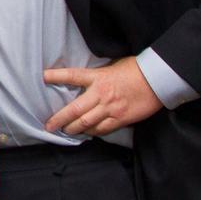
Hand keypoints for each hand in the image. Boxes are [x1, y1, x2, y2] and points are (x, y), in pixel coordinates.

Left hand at [43, 57, 162, 136]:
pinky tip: (86, 133)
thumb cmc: (135, 69)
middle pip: (74, 109)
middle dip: (59, 119)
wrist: (156, 80)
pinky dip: (92, 132)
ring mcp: (110, 108)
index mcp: (98, 77)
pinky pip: (102, 129)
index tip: (43, 76)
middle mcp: (101, 94)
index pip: (72, 76)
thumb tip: (85, 80)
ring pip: (86, 123)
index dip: (56, 76)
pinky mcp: (120, 119)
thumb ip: (98, 75)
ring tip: (64, 131)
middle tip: (49, 125)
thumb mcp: (112, 66)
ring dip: (73, 129)